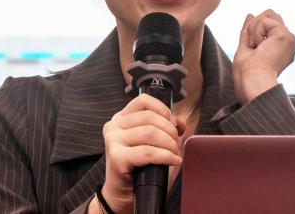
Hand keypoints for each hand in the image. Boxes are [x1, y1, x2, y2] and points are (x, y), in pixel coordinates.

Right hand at [100, 93, 185, 213]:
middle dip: (170, 131)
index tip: (174, 123)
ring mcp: (113, 141)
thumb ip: (165, 127)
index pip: (143, 101)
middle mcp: (114, 126)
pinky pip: (148, 152)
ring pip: (150, 133)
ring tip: (175, 154)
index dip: (162, 109)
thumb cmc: (137, 167)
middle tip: (176, 144)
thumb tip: (180, 122)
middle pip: (149, 117)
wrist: (121, 194)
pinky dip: (165, 156)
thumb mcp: (150, 142)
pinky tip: (174, 161)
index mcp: (121, 118)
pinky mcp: (117, 157)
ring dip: (169, 144)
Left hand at [232, 9, 294, 104]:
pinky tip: (259, 47)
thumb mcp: (246, 46)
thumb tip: (250, 15)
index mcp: (281, 46)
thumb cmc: (247, 73)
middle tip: (253, 48)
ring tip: (256, 48)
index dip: (254, 29)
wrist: (252, 82)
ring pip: (267, 15)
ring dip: (254, 30)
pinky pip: (264, 21)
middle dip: (254, 27)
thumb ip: (249, 30)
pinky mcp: (286, 36)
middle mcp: (289, 42)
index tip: (253, 49)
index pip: (268, 22)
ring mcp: (289, 39)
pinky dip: (255, 33)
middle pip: (269, 14)